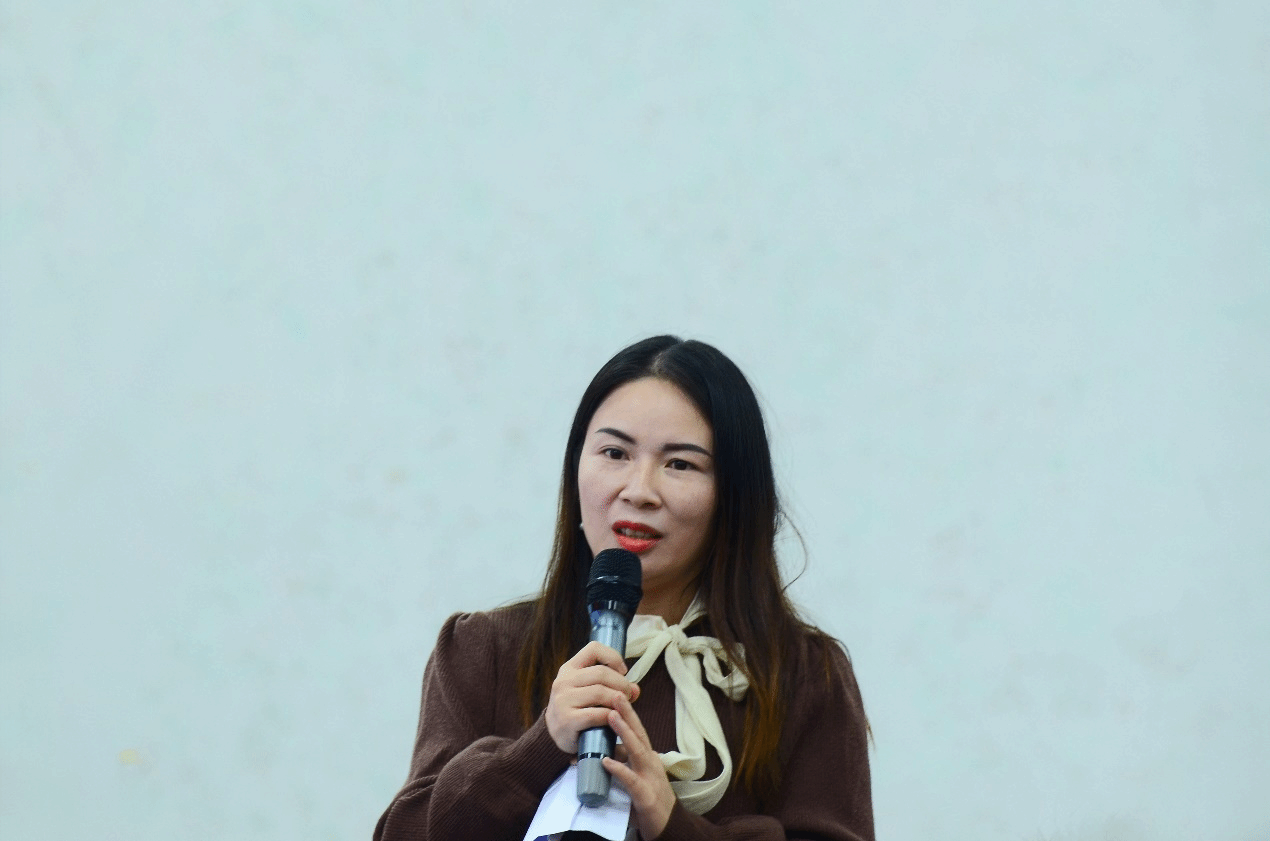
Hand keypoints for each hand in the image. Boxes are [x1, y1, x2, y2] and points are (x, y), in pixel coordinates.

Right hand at [544, 641, 640, 753]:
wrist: (556, 734)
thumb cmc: (578, 708)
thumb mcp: (590, 691)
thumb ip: (612, 686)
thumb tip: (636, 689)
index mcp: (569, 669)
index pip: (593, 649)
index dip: (613, 657)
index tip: (623, 671)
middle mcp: (563, 681)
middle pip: (601, 673)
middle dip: (621, 684)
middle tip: (629, 695)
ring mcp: (562, 700)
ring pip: (600, 692)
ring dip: (618, 700)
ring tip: (622, 707)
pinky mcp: (566, 720)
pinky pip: (596, 714)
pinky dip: (610, 716)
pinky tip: (613, 719)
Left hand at [603, 696, 675, 839]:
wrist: (667, 826)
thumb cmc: (649, 799)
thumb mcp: (635, 775)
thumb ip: (623, 762)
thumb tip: (601, 751)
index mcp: (647, 756)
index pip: (637, 730)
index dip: (627, 712)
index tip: (615, 693)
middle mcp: (650, 762)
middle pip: (639, 733)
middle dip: (627, 713)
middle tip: (615, 693)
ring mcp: (650, 777)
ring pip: (637, 750)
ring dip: (624, 732)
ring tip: (611, 716)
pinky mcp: (646, 796)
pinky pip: (631, 780)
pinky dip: (619, 769)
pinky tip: (607, 761)